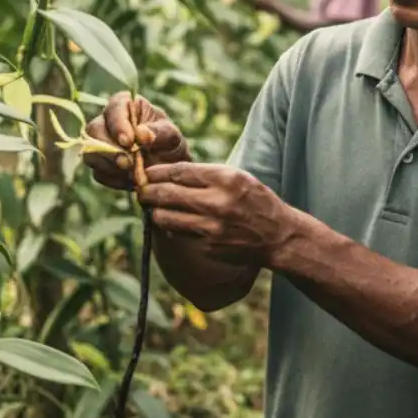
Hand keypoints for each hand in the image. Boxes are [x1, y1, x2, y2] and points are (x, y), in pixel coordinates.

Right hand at [84, 93, 189, 191]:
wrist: (167, 169)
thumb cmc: (170, 144)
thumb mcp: (172, 136)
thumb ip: (160, 132)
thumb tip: (141, 133)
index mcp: (126, 105)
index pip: (114, 107)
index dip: (118, 124)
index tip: (128, 141)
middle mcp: (108, 121)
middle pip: (94, 130)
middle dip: (109, 149)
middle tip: (128, 163)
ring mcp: (99, 143)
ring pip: (91, 152)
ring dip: (111, 166)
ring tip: (133, 173)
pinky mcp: (99, 164)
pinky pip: (98, 173)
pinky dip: (114, 179)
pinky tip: (131, 180)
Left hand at [138, 161, 297, 266]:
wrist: (277, 235)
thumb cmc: (255, 200)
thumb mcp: (237, 177)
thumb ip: (205, 175)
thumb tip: (168, 174)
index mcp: (225, 179)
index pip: (179, 172)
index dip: (156, 172)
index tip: (146, 172)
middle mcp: (217, 202)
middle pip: (166, 194)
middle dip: (147, 191)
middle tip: (140, 190)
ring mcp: (211, 227)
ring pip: (165, 217)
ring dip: (156, 211)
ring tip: (155, 207)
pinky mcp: (207, 246)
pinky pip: (178, 234)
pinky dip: (172, 227)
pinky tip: (175, 222)